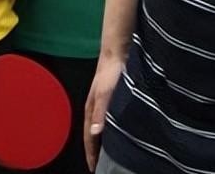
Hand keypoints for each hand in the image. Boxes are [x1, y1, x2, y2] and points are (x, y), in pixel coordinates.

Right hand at [83, 55, 124, 170]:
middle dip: (99, 152)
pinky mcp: (117, 100)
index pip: (89, 138)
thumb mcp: (105, 94)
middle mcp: (97, 109)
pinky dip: (117, 131)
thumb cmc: (111, 73)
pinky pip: (114, 121)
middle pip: (95, 136)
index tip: (95, 170)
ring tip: (116, 156)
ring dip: (108, 142)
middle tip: (106, 167)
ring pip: (105, 129)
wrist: (119, 52)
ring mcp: (106, 105)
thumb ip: (100, 113)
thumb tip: (94, 133)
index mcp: (91, 110)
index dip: (91, 155)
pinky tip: (126, 135)